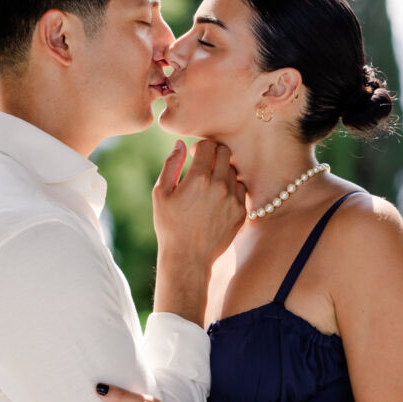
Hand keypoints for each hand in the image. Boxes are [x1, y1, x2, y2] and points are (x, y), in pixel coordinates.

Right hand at [153, 139, 245, 267]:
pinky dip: (232, 188)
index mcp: (198, 178)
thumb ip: (171, 164)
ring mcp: (233, 199)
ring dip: (224, 171)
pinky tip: (219, 198)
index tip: (194, 155)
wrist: (188, 257)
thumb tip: (181, 144)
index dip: (200, 147)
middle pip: (226, 153)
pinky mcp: (241, 212)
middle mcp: (219, 186)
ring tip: (211, 184)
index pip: (208, 145)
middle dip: (214, 154)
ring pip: (234, 171)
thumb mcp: (161, 193)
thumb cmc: (169, 225)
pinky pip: (241, 189)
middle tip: (205, 165)